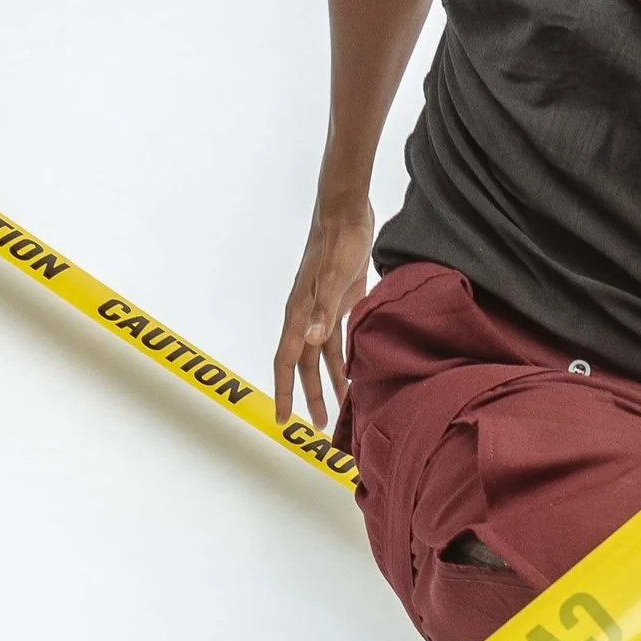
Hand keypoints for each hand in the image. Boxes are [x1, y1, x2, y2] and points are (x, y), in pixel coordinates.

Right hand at [274, 194, 376, 429]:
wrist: (347, 212)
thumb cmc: (340, 241)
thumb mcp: (336, 275)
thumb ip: (325, 308)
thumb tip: (314, 340)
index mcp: (300, 314)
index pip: (287, 362)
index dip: (285, 391)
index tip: (284, 420)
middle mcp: (308, 316)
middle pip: (306, 366)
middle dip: (311, 396)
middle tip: (322, 428)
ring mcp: (323, 309)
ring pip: (323, 356)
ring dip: (331, 383)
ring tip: (342, 410)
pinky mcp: (342, 301)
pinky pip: (340, 340)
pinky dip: (346, 360)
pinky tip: (357, 374)